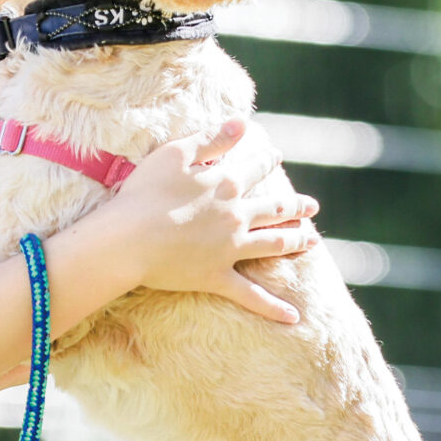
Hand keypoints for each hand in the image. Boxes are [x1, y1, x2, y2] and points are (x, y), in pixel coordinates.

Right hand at [94, 118, 318, 322]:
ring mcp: (230, 249)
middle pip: (275, 209)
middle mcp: (236, 216)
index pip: (255, 168)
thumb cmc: (145, 192)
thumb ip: (212, 138)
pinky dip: (273, 308)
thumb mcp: (176, 153)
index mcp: (226, 183)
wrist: (127, 239)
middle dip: (296, 205)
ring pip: (273, 245)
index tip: (277, 156)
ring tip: (313, 240)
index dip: (268, 160)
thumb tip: (242, 122)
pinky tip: (294, 317)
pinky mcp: (217, 277)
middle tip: (312, 206)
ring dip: (296, 241)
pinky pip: (251, 296)